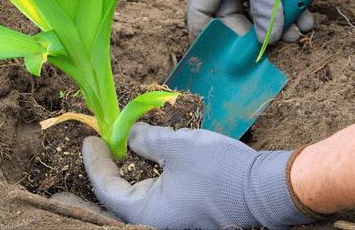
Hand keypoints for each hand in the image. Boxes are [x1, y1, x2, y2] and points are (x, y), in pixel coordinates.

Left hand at [82, 122, 311, 229]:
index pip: (107, 190)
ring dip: (124, 171)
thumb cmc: (221, 170)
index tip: (90, 138)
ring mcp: (171, 216)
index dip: (95, 163)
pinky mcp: (184, 207)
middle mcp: (157, 219)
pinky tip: (142, 156)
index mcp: (148, 213)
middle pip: (118, 196)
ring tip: (114, 147)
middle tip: (96, 145)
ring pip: (137, 193)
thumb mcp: (177, 147)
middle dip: (103, 171)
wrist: (264, 187)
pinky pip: (155, 191)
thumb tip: (128, 134)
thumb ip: (146, 140)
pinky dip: (145, 173)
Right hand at [186, 0, 353, 44]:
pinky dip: (293, 15)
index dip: (204, 36)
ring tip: (297, 33)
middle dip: (253, 35)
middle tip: (274, 45)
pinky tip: (307, 20)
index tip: (221, 55)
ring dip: (278, 27)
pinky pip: (280, 5)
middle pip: (233, 20)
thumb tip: (267, 41)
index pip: (199, 13)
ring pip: (260, 15)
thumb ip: (265, 7)